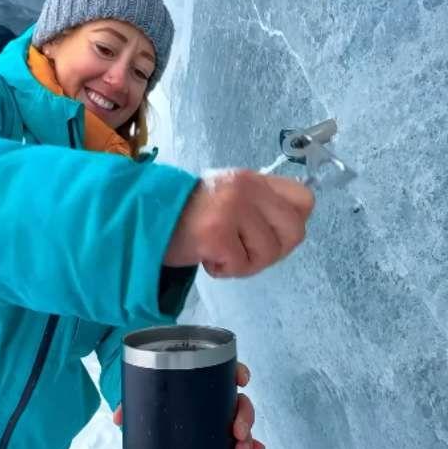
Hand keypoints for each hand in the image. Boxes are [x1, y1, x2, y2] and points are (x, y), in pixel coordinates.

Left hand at [112, 361, 266, 448]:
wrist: (154, 396)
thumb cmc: (154, 387)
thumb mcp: (143, 391)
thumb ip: (132, 401)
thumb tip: (118, 419)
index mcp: (204, 377)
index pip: (228, 369)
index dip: (238, 373)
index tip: (242, 381)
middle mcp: (216, 393)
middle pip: (239, 400)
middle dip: (245, 417)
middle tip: (238, 432)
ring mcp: (219, 412)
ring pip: (241, 420)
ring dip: (248, 435)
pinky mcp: (218, 429)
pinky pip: (238, 435)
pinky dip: (249, 444)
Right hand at [163, 169, 314, 277]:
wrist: (142, 219)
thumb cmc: (190, 214)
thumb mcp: (231, 197)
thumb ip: (261, 206)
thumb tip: (294, 226)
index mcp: (255, 179)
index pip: (305, 199)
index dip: (293, 223)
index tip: (271, 233)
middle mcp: (247, 188)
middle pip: (295, 232)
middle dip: (273, 251)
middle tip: (247, 251)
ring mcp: (232, 209)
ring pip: (268, 253)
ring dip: (245, 263)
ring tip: (221, 251)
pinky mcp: (215, 233)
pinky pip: (240, 265)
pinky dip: (224, 269)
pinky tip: (207, 256)